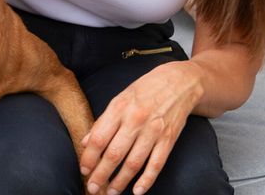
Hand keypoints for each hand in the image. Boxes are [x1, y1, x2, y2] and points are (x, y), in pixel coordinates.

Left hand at [80, 61, 202, 194]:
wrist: (180, 82)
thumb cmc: (146, 89)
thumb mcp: (120, 98)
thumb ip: (103, 121)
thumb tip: (85, 141)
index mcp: (119, 108)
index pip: (99, 138)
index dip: (89, 158)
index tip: (84, 170)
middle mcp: (135, 120)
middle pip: (114, 154)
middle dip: (101, 175)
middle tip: (93, 189)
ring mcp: (153, 131)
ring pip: (134, 163)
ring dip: (120, 181)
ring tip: (111, 192)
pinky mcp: (169, 139)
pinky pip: (156, 164)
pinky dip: (147, 180)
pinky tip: (137, 191)